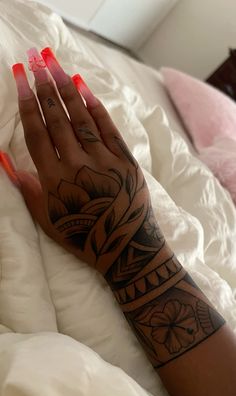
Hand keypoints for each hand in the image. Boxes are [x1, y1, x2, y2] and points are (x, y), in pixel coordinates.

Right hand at [13, 47, 163, 276]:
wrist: (126, 247)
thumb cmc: (82, 237)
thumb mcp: (47, 219)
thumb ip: (27, 189)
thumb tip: (5, 161)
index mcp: (54, 178)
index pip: (37, 132)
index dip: (27, 101)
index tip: (21, 76)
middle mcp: (77, 164)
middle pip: (58, 118)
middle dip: (45, 86)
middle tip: (37, 59)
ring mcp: (104, 161)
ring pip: (82, 118)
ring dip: (68, 89)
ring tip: (56, 65)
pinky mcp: (125, 161)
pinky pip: (108, 129)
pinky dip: (96, 108)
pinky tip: (85, 89)